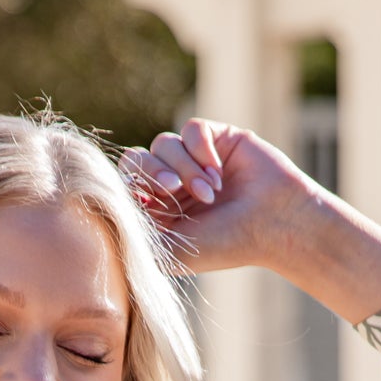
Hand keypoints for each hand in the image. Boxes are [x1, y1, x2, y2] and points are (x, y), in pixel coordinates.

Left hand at [122, 118, 316, 278]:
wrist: (275, 224)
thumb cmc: (227, 245)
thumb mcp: (173, 251)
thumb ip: (137, 233)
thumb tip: (105, 210)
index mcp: (159, 211)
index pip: (125, 185)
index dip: (131, 189)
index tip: (150, 205)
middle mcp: (173, 183)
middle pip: (138, 159)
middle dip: (153, 174)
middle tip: (174, 192)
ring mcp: (194, 159)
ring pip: (164, 143)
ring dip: (185, 169)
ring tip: (209, 193)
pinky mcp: (216, 138)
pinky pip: (191, 129)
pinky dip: (200, 150)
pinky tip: (218, 173)